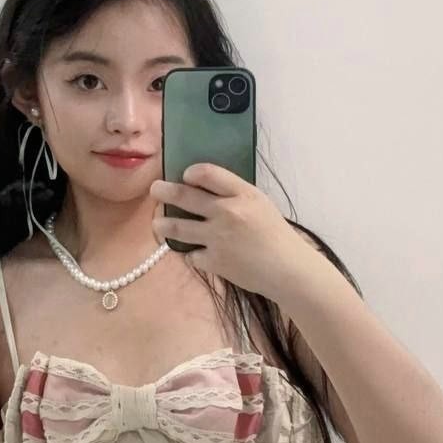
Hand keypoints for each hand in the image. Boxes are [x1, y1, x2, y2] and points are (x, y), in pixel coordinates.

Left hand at [150, 163, 306, 298]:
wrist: (286, 269)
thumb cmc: (275, 234)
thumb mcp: (260, 203)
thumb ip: (234, 194)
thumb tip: (203, 187)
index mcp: (242, 195)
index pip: (207, 173)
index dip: (191, 172)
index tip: (185, 175)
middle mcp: (226, 213)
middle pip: (185, 197)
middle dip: (164, 192)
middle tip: (155, 190)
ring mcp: (217, 238)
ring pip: (178, 227)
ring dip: (164, 225)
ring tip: (158, 224)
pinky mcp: (213, 261)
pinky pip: (192, 255)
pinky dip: (192, 254)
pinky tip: (194, 253)